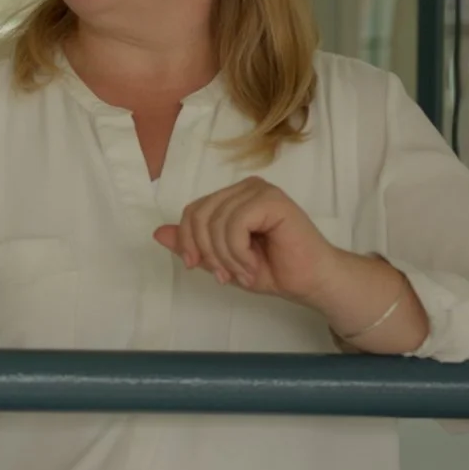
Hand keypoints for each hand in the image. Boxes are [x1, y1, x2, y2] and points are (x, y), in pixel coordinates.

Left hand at [153, 176, 347, 305]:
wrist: (311, 282)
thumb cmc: (272, 270)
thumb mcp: (220, 260)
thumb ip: (192, 245)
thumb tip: (158, 233)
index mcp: (232, 198)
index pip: (192, 211)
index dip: (187, 241)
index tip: (196, 266)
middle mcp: (244, 188)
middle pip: (199, 214)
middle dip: (206, 252)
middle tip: (225, 276)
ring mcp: (259, 190)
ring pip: (216, 222)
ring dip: (226, 257)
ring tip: (245, 273)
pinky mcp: (272, 200)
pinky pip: (236, 224)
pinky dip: (238, 252)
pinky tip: (253, 264)